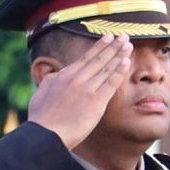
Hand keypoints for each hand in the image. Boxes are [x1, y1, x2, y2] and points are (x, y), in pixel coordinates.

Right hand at [26, 33, 131, 148]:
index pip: (85, 58)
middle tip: (123, 36)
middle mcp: (77, 79)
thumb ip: (51, 80)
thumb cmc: (41, 118)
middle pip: (99, 59)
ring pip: (106, 68)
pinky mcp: (96, 102)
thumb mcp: (41, 92)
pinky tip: (126, 62)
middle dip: (113, 46)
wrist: (46, 133)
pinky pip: (110, 83)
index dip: (99, 46)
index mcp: (64, 76)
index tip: (108, 37)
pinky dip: (119, 71)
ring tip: (128, 46)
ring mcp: (87, 89)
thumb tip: (55, 74)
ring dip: (119, 55)